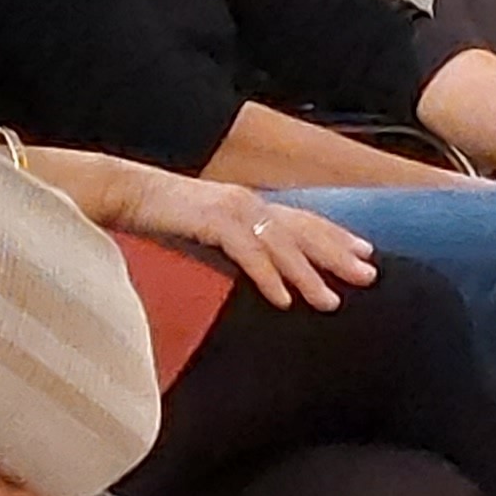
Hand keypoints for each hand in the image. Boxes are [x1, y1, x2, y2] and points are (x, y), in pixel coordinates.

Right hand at [91, 165, 379, 309]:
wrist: (126, 193)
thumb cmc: (164, 217)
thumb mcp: (210, 232)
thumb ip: (238, 246)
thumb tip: (266, 273)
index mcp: (251, 204)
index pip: (304, 221)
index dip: (336, 237)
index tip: (367, 254)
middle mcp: (249, 202)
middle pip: (304, 230)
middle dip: (338, 254)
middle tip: (369, 275)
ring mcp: (232, 209)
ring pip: (281, 245)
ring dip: (308, 274)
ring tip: (331, 301)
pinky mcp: (211, 220)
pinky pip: (247, 252)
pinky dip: (268, 276)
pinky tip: (284, 299)